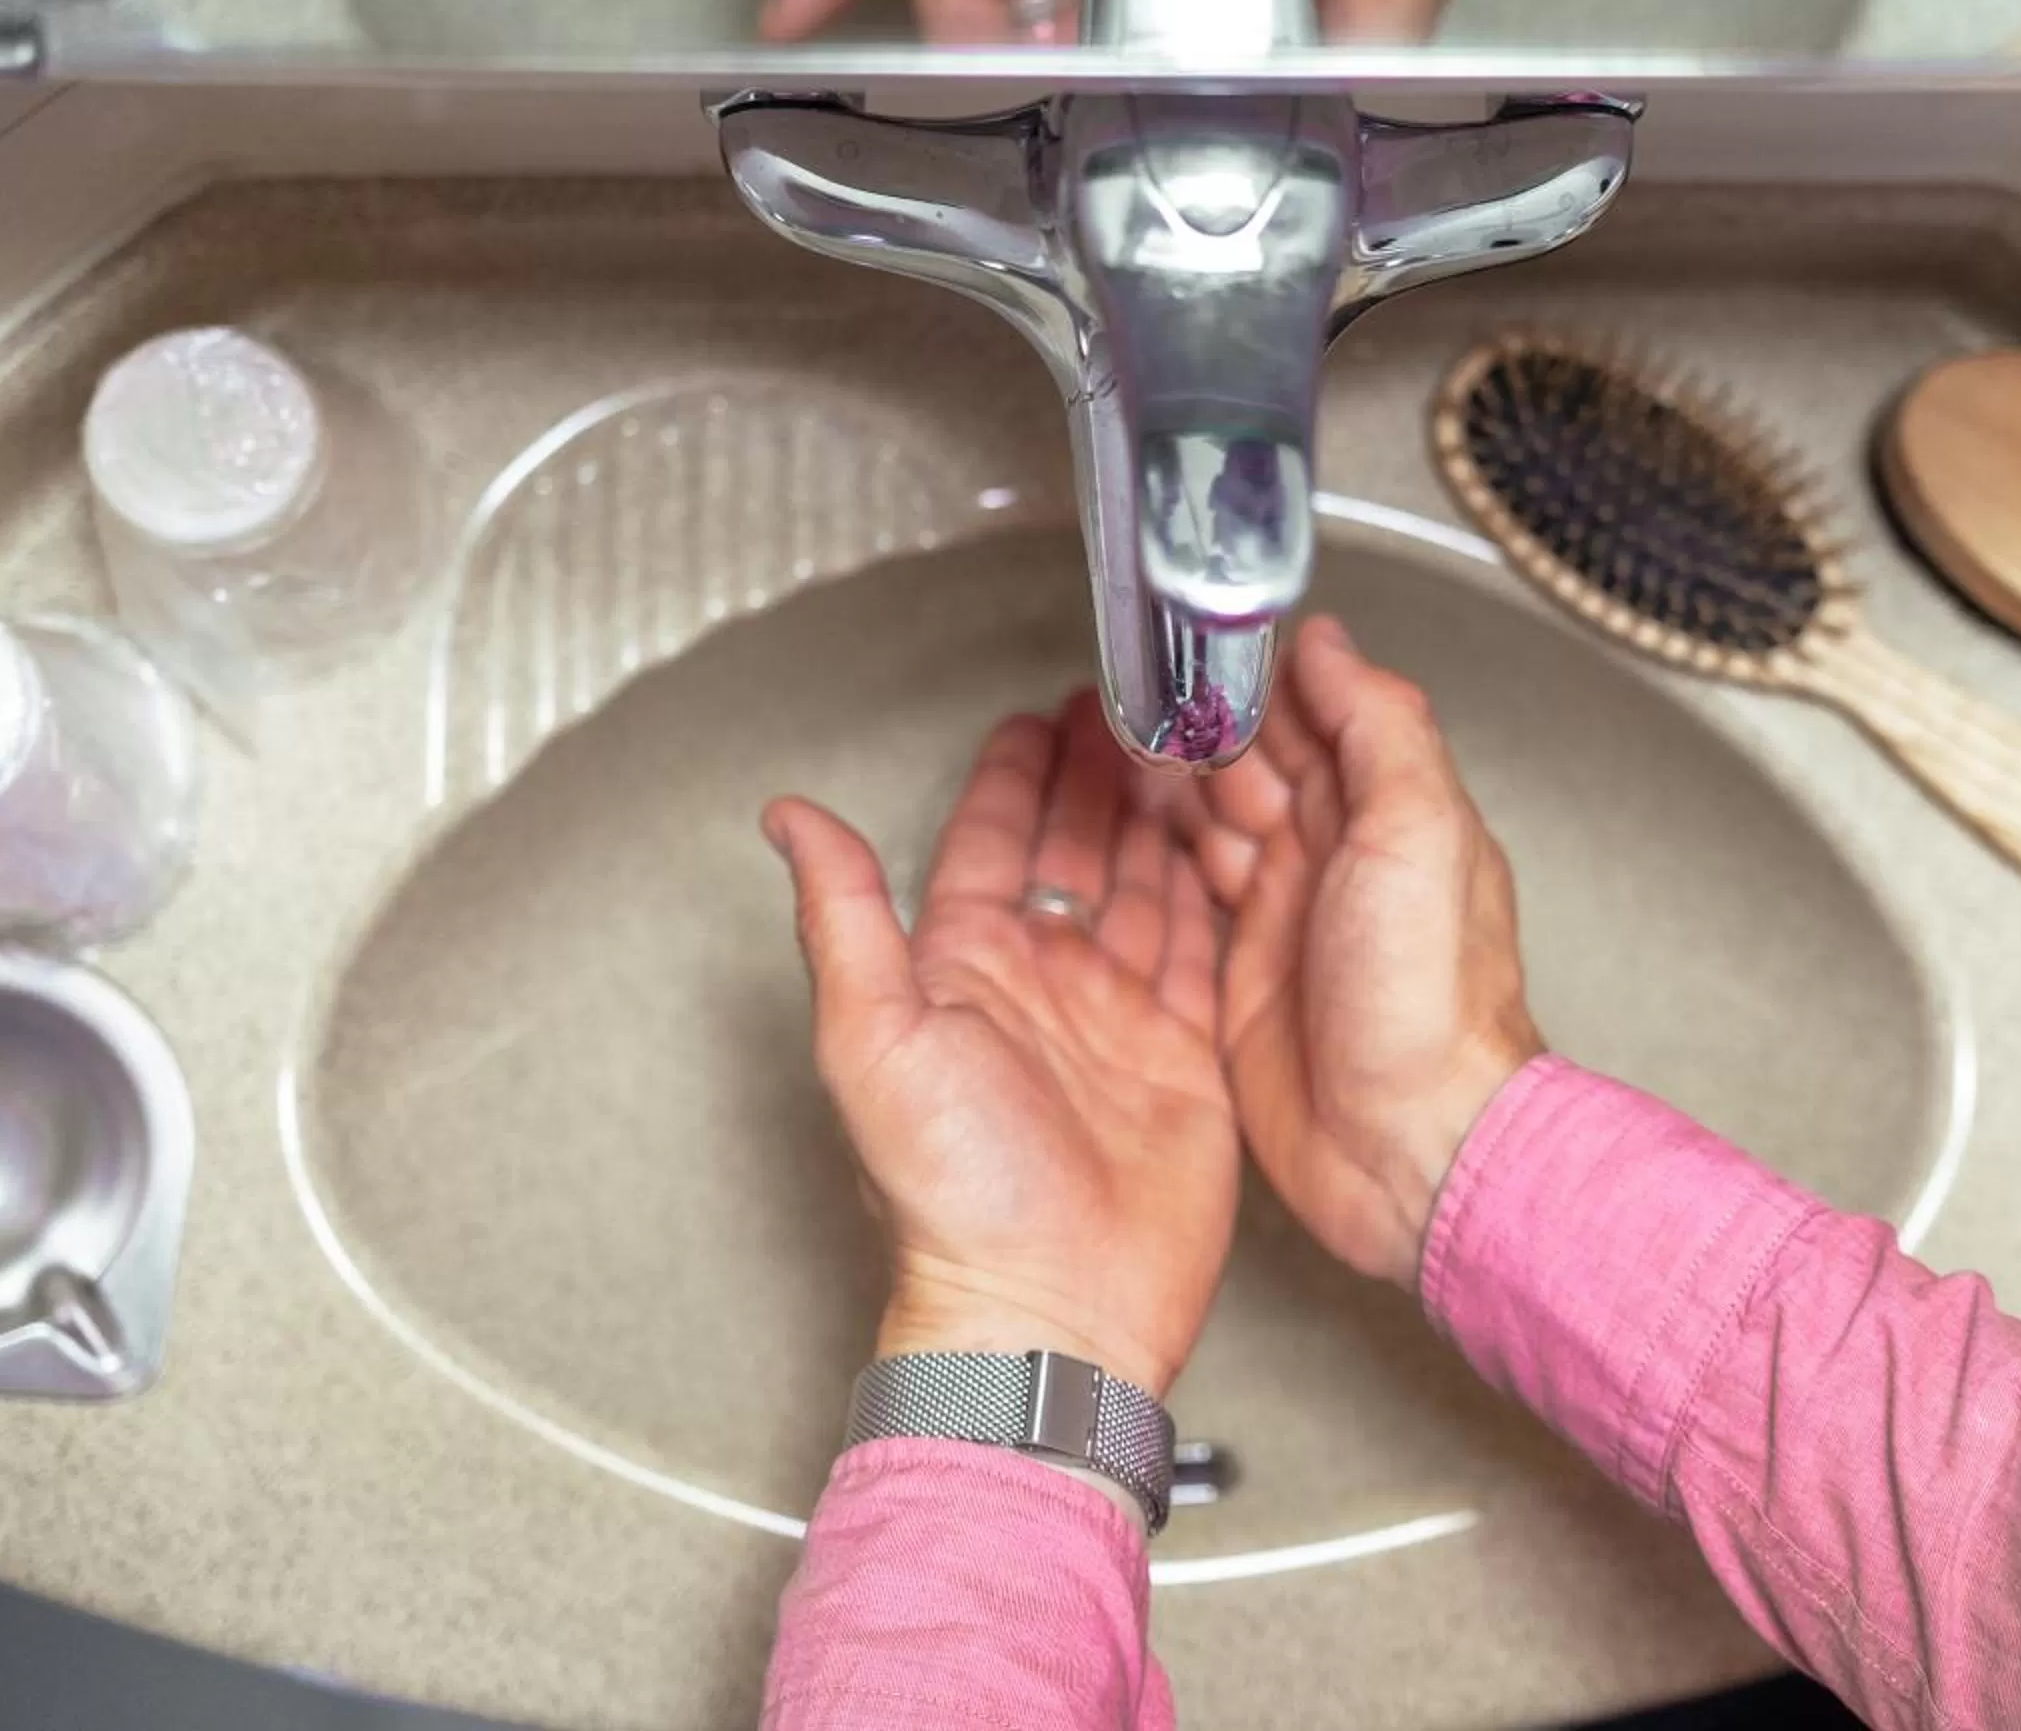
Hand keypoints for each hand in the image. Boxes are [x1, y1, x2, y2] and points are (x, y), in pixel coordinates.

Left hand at [765, 693, 1236, 1396]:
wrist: (1051, 1310)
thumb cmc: (953, 1200)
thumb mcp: (875, 1039)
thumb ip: (843, 917)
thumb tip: (787, 818)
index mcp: (962, 969)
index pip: (992, 840)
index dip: (1021, 772)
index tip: (1048, 712)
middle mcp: (1040, 986)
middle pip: (1076, 851)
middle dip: (1103, 776)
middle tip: (1140, 709)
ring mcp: (1114, 1021)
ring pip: (1145, 889)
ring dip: (1164, 820)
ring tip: (1196, 752)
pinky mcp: (1181, 1061)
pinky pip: (1203, 954)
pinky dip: (1219, 894)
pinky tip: (1233, 848)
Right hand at [1177, 617, 1539, 1284]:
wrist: (1413, 1148)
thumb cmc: (1432, 1005)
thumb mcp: (1418, 832)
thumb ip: (1380, 728)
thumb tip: (1333, 645)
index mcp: (1386, 813)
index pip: (1316, 715)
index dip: (1257, 678)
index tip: (1200, 644)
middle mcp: (1335, 860)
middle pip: (1255, 763)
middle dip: (1199, 725)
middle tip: (1136, 691)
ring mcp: (1284, 919)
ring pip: (1214, 822)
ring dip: (1168, 783)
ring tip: (1113, 746)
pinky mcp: (1241, 978)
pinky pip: (1187, 897)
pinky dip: (1154, 858)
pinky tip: (1121, 832)